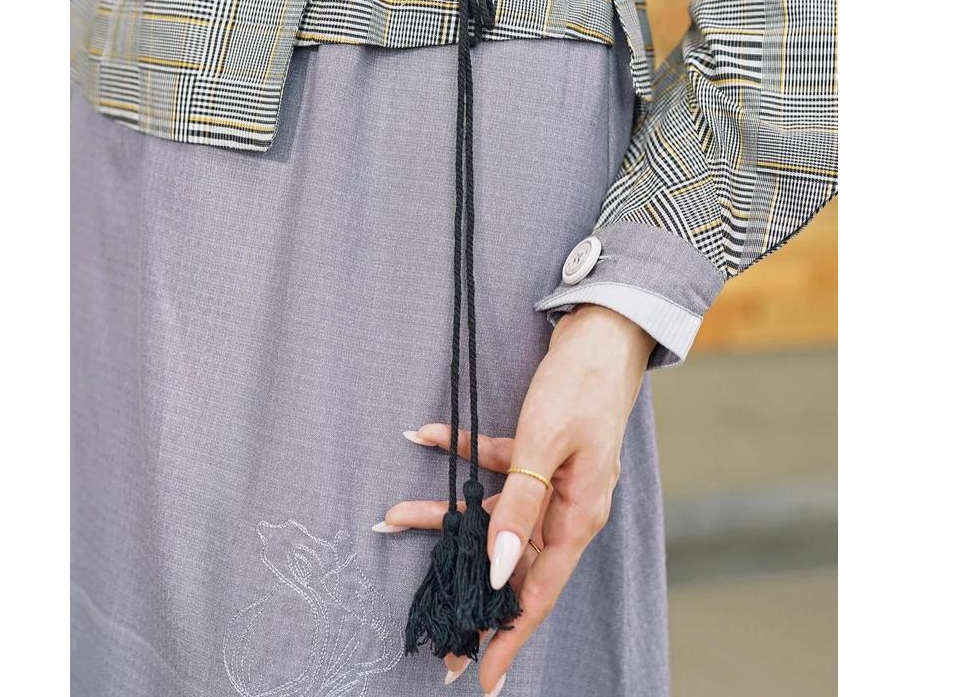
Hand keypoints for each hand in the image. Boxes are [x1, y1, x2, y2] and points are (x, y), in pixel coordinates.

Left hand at [377, 304, 652, 693]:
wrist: (601, 333)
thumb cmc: (579, 387)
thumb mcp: (542, 447)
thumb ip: (518, 507)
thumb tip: (498, 568)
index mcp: (577, 516)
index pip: (539, 594)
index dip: (509, 637)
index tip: (481, 678)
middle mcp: (566, 507)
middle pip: (512, 560)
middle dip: (468, 587)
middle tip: (434, 623)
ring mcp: (553, 480)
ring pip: (495, 513)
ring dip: (446, 512)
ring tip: (395, 516)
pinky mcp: (540, 452)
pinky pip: (497, 467)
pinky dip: (464, 456)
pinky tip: (427, 437)